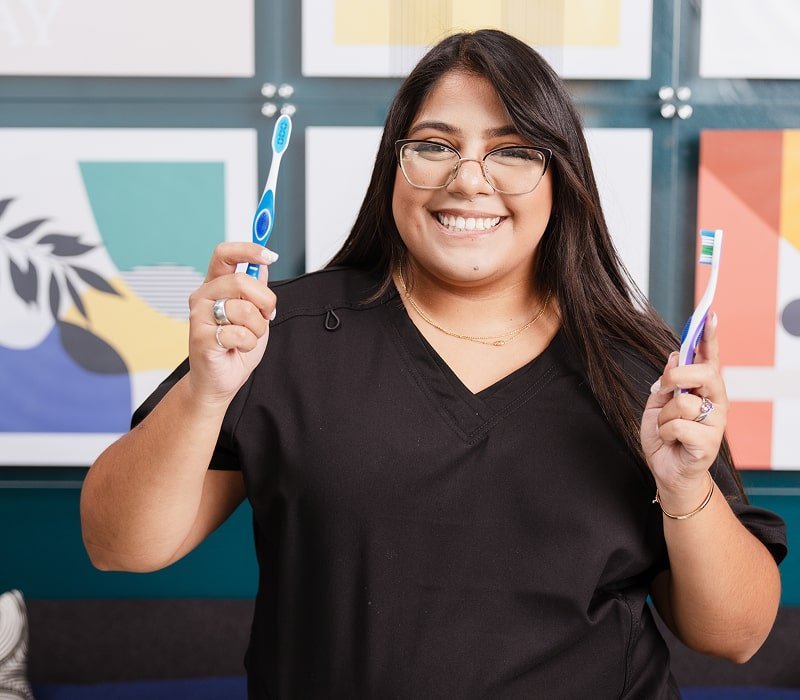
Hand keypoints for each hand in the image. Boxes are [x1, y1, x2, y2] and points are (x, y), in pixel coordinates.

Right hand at [186, 242, 277, 405]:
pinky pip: (239, 333)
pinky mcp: (201, 338)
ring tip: (246, 337)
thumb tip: (262, 266)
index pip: (224, 254)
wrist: (219, 380)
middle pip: (241, 281)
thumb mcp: (254, 314)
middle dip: (265, 301)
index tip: (270, 255)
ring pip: (244, 310)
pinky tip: (237, 348)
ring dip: (256, 328)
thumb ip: (255, 291)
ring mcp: (199, 316)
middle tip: (267, 315)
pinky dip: (247, 343)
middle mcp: (203, 296)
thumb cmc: (235, 347)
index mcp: (215, 285)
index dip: (248, 249)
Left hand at [640, 312, 728, 510]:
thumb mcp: (658, 404)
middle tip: (664, 391)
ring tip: (668, 429)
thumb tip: (674, 355)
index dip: (709, 336)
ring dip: (663, 416)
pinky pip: (677, 425)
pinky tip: (672, 441)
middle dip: (676, 377)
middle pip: (702, 373)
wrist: (667, 471)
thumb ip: (667, 381)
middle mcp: (716, 401)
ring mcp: (716, 422)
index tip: (709, 314)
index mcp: (705, 389)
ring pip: (682, 402)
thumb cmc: (666, 437)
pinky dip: (665, 433)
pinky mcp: (709, 442)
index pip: (710, 357)